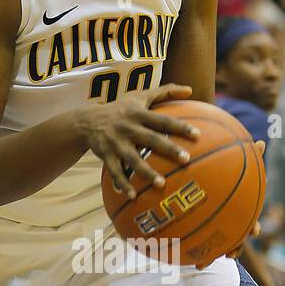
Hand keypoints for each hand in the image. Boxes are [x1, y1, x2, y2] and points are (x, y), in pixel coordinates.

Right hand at [78, 84, 199, 197]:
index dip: (180, 127)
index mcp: (139, 114)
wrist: (87, 121)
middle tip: (186, 159)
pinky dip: (123, 184)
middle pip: (151, 139)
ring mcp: (116, 143)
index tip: (197, 135)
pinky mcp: (106, 156)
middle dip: (168, 149)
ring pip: (133, 159)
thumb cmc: (121, 109)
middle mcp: (128, 128)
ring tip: (161, 184)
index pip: (163, 120)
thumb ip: (164, 92)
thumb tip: (190, 89)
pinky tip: (133, 196)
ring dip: (146, 172)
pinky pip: (115, 172)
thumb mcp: (139, 96)